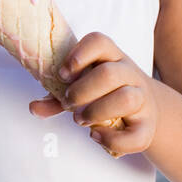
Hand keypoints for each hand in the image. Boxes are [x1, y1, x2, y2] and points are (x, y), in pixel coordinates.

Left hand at [27, 30, 159, 156]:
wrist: (144, 110)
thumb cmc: (105, 94)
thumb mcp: (81, 88)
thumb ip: (55, 96)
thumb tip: (34, 108)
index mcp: (111, 57)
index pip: (99, 41)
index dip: (79, 55)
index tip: (63, 75)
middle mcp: (129, 73)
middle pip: (109, 74)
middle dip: (82, 91)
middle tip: (68, 103)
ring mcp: (142, 98)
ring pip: (126, 98)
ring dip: (96, 112)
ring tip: (79, 119)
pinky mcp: (147, 126)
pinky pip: (135, 135)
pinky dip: (111, 140)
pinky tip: (96, 136)